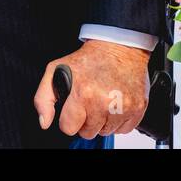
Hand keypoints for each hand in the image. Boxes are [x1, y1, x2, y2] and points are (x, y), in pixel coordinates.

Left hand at [33, 39, 149, 138]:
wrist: (119, 47)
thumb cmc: (88, 59)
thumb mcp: (55, 70)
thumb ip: (43, 98)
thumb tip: (44, 122)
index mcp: (83, 93)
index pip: (69, 128)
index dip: (69, 119)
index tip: (74, 107)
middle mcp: (104, 102)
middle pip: (88, 133)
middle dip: (86, 120)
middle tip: (90, 101)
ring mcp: (123, 107)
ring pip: (105, 132)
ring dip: (103, 120)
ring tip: (103, 99)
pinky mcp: (138, 108)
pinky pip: (124, 130)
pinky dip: (118, 120)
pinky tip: (115, 103)